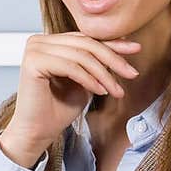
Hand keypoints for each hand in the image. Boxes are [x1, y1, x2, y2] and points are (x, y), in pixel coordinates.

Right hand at [0, 33, 141, 167]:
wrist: (38, 132)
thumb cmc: (59, 109)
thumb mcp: (86, 79)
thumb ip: (98, 61)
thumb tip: (125, 41)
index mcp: (49, 41)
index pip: (86, 38)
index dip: (113, 44)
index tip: (136, 49)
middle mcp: (39, 41)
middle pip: (85, 44)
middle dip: (113, 59)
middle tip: (131, 73)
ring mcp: (34, 49)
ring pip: (81, 55)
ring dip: (104, 74)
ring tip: (117, 90)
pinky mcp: (33, 62)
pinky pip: (71, 66)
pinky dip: (89, 79)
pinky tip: (100, 91)